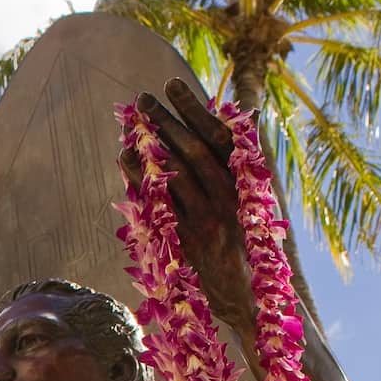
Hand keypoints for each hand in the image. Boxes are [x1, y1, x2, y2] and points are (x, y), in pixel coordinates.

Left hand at [119, 78, 252, 325]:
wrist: (249, 296)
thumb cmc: (251, 243)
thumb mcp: (255, 199)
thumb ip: (241, 161)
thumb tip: (241, 116)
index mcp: (248, 182)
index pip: (219, 135)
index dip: (193, 108)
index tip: (172, 84)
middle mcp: (230, 197)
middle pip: (192, 149)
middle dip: (165, 120)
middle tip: (142, 99)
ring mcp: (207, 220)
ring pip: (173, 174)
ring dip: (149, 146)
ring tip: (130, 125)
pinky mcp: (187, 241)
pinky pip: (158, 203)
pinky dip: (140, 178)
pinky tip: (125, 160)